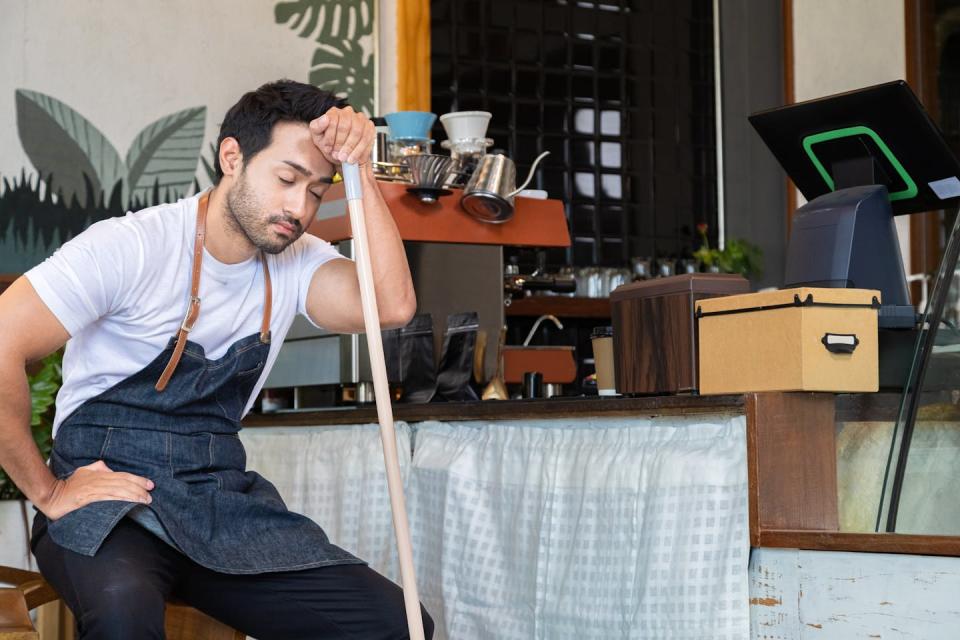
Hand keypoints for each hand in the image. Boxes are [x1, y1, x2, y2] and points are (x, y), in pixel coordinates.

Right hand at [39, 460, 153, 520]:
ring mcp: (93, 489)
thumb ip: (98, 468)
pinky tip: (129, 503)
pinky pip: (107, 498)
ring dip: (133, 495)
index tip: (150, 484)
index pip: (123, 475)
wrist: (51, 495)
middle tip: (151, 494)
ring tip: (145, 500)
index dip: (138, 479)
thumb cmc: (69, 485)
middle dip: (139, 488)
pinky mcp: (87, 499)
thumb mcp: (85, 472)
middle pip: (123, 482)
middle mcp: (98, 480)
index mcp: (100, 473)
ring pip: (118, 490)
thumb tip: (109, 467)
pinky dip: (120, 500)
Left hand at [309, 106, 375, 166]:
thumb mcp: (317, 136)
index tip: (328, 149)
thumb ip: (317, 126)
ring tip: (346, 159)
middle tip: (339, 156)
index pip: (332, 121)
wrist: (339, 151)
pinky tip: (355, 158)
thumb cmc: (328, 143)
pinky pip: (367, 139)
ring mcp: (360, 119)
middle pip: (346, 127)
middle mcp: (348, 112)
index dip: (330, 137)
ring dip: (352, 149)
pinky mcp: (369, 127)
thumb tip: (325, 118)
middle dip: (341, 144)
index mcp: (334, 112)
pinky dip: (361, 151)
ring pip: (358, 133)